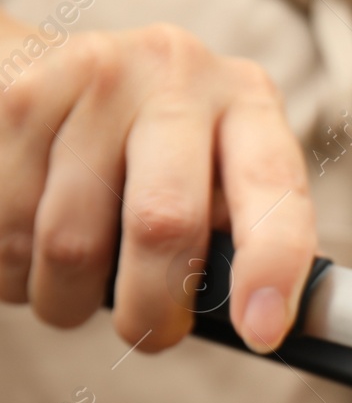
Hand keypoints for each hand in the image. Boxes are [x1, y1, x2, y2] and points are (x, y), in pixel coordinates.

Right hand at [0, 17, 314, 351]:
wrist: (51, 70)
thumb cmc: (157, 151)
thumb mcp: (220, 171)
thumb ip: (244, 234)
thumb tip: (262, 321)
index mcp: (248, 101)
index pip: (274, 186)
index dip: (273, 266)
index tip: (262, 332)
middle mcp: (176, 74)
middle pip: (162, 224)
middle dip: (153, 309)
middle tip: (148, 332)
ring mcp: (90, 76)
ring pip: (69, 245)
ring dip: (67, 298)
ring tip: (74, 283)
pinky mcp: (15, 99)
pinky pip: (6, 233)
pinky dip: (12, 273)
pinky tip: (28, 251)